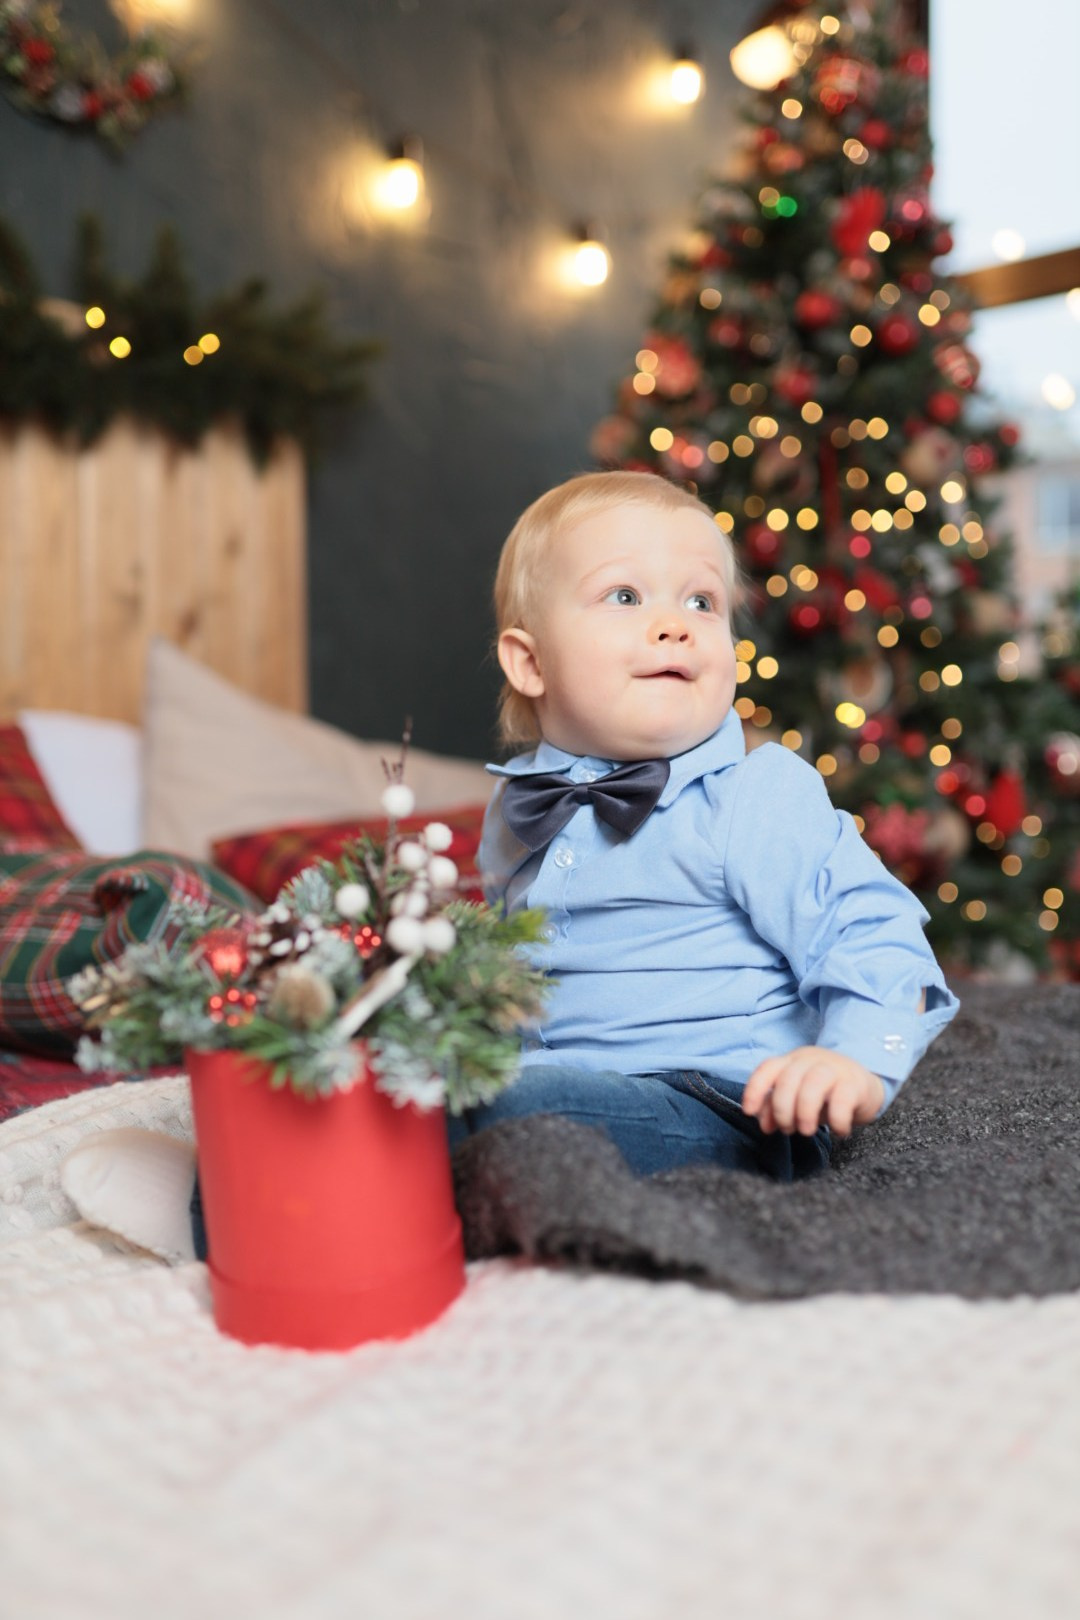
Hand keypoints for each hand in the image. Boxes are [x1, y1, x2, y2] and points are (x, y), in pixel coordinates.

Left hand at [742, 1048, 884, 1138]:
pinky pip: (842, 1101)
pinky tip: (838, 1131)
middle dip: (782, 1110)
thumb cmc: (826, 1093)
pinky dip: (836, 1121)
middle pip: (787, 1080)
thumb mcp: (798, 1098)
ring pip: (812, 1085)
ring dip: (804, 1113)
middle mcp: (811, 1060)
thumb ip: (776, 1107)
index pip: (768, 1068)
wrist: (867, 1085)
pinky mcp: (856, 1083)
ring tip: (807, 1131)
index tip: (749, 1112)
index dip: (755, 1089)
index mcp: (792, 1061)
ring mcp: (834, 1068)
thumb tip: (764, 1125)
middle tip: (788, 1129)